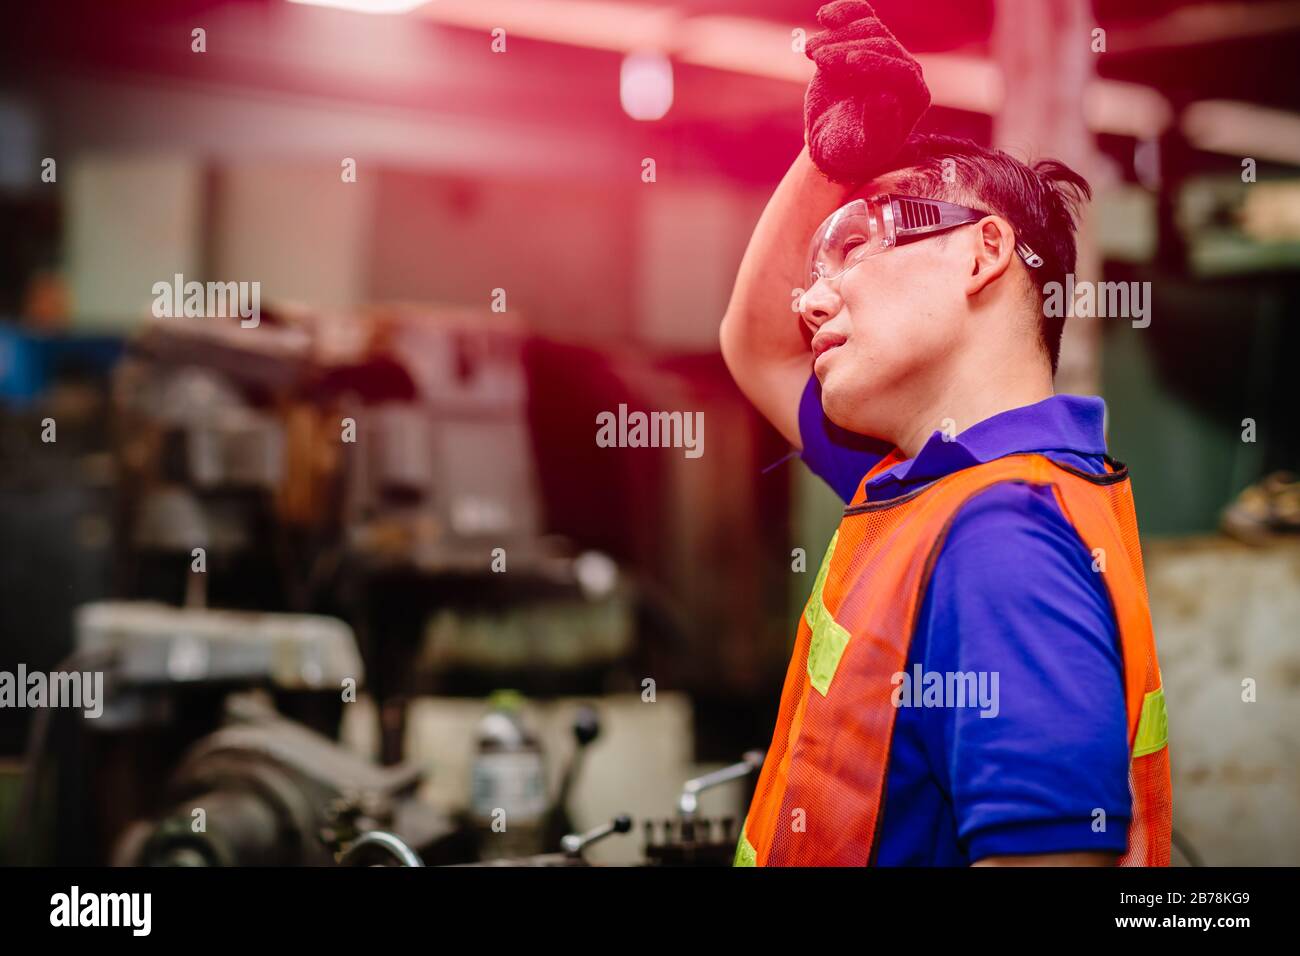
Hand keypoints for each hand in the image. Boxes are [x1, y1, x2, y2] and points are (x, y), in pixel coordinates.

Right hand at [804, 0, 930, 184]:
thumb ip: (879, 128)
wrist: (830, 140)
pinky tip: (825, 15)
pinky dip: (843, 10)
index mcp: (915, 96)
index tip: (850, 62)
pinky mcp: (863, 40)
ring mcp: (884, 52)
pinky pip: (859, 14)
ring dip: (837, 37)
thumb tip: (885, 97)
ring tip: (811, 53)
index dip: (877, 64)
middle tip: (818, 61)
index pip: (902, 71)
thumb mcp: (863, 149)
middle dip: (847, 51)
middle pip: (881, 46)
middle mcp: (905, 70)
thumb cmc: (850, 151)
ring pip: (867, 28)